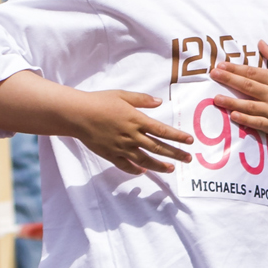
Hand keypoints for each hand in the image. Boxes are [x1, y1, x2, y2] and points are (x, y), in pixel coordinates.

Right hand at [69, 90, 194, 175]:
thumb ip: (142, 100)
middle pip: (157, 147)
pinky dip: (134, 170)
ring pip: (144, 160)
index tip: (190, 141)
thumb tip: (159, 102)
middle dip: (175, 154)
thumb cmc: (100, 102)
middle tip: (188, 159)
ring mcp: (121, 147)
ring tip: (171, 169)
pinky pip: (124, 165)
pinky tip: (142, 172)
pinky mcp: (109, 154)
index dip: (178, 137)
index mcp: (137, 120)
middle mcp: (131, 136)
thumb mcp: (123, 95)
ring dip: (159, 165)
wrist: (77, 115)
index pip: (162, 131)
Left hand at [210, 42, 267, 165]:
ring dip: (232, 102)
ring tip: (216, 98)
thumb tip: (260, 42)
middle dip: (230, 79)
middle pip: (248, 85)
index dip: (236, 68)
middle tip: (213, 74)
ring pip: (250, 105)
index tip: (221, 65)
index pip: (253, 72)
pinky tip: (233, 115)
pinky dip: (245, 119)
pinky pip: (257, 122)